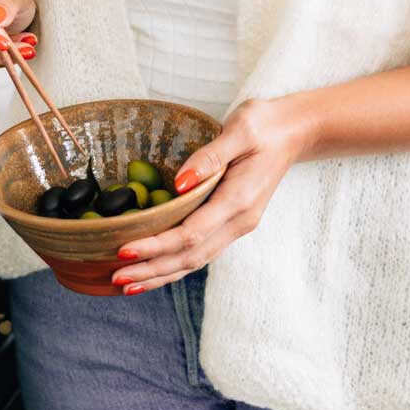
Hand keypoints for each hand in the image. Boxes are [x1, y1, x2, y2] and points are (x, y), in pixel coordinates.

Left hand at [109, 97, 304, 293]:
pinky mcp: (232, 222)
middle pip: (190, 257)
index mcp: (239, 201)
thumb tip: (179, 183)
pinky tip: (154, 269)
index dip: (157, 245)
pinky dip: (174, 264)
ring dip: (161, 274)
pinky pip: (200, 251)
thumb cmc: (265, 125)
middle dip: (152, 269)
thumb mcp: (241, 129)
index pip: (191, 234)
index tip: (124, 249)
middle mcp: (239, 221)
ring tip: (126, 284)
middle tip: (115, 277)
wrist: (294, 132)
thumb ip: (210, 156)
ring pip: (195, 261)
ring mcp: (237, 225)